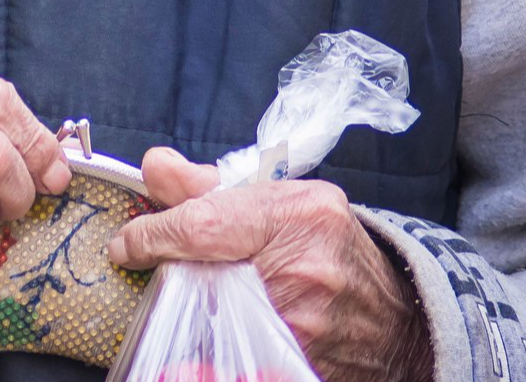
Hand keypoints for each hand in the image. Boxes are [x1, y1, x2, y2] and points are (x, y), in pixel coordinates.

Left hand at [108, 148, 430, 381]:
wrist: (398, 319)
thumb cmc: (329, 248)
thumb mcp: (281, 200)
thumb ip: (209, 185)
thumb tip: (153, 164)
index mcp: (300, 214)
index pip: (204, 223)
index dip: (154, 235)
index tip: (126, 244)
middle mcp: (306, 269)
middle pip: (205, 273)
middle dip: (174, 271)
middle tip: (159, 269)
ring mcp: (306, 325)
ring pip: (217, 319)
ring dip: (196, 309)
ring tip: (204, 295)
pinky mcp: (302, 365)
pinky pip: (238, 357)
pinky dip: (218, 346)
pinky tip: (220, 332)